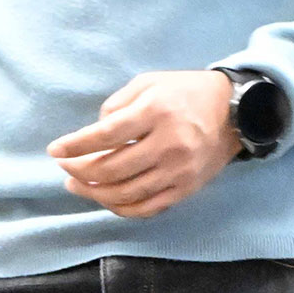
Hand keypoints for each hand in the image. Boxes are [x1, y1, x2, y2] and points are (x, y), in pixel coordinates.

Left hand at [47, 71, 241, 219]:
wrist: (238, 111)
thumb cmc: (187, 93)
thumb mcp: (151, 83)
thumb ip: (118, 104)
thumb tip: (94, 131)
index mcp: (157, 112)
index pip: (106, 135)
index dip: (75, 145)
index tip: (55, 150)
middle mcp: (168, 144)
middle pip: (111, 169)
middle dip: (79, 170)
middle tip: (64, 167)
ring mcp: (178, 171)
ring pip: (124, 194)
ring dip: (93, 193)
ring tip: (76, 184)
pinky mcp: (185, 189)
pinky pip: (145, 209)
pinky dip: (119, 208)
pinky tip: (104, 198)